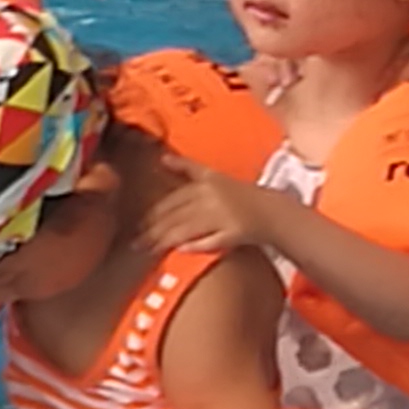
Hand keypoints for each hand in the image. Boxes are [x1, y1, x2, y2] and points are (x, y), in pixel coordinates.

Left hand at [134, 166, 276, 260]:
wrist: (270, 211)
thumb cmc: (238, 194)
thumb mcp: (213, 176)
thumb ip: (187, 168)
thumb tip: (162, 158)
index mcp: (207, 183)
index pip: (174, 201)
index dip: (154, 214)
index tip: (139, 224)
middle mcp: (213, 198)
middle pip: (177, 216)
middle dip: (155, 230)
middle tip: (137, 242)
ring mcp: (224, 216)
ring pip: (188, 229)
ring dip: (167, 240)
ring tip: (151, 249)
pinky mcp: (235, 233)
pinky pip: (211, 241)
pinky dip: (195, 246)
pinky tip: (180, 250)